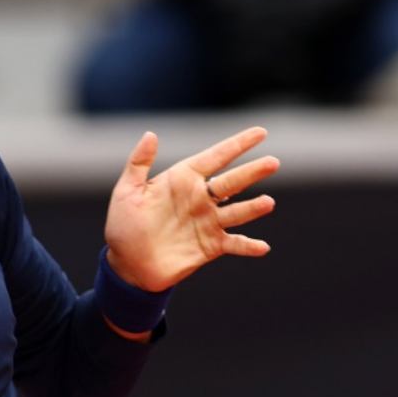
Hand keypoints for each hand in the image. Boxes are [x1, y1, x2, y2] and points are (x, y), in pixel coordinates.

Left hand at [103, 127, 279, 291]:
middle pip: (232, 182)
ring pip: (237, 211)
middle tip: (272, 163)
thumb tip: (151, 134)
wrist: (127, 264)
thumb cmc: (124, 225)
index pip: (215, 157)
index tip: (260, 132)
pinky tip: (263, 247)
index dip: (237, 144)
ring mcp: (208, 222)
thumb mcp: (127, 192)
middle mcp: (200, 198)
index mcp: (183, 180)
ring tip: (268, 203)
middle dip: (252, 172)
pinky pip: (233, 244)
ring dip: (252, 208)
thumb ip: (139, 163)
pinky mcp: (210, 246)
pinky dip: (248, 245)